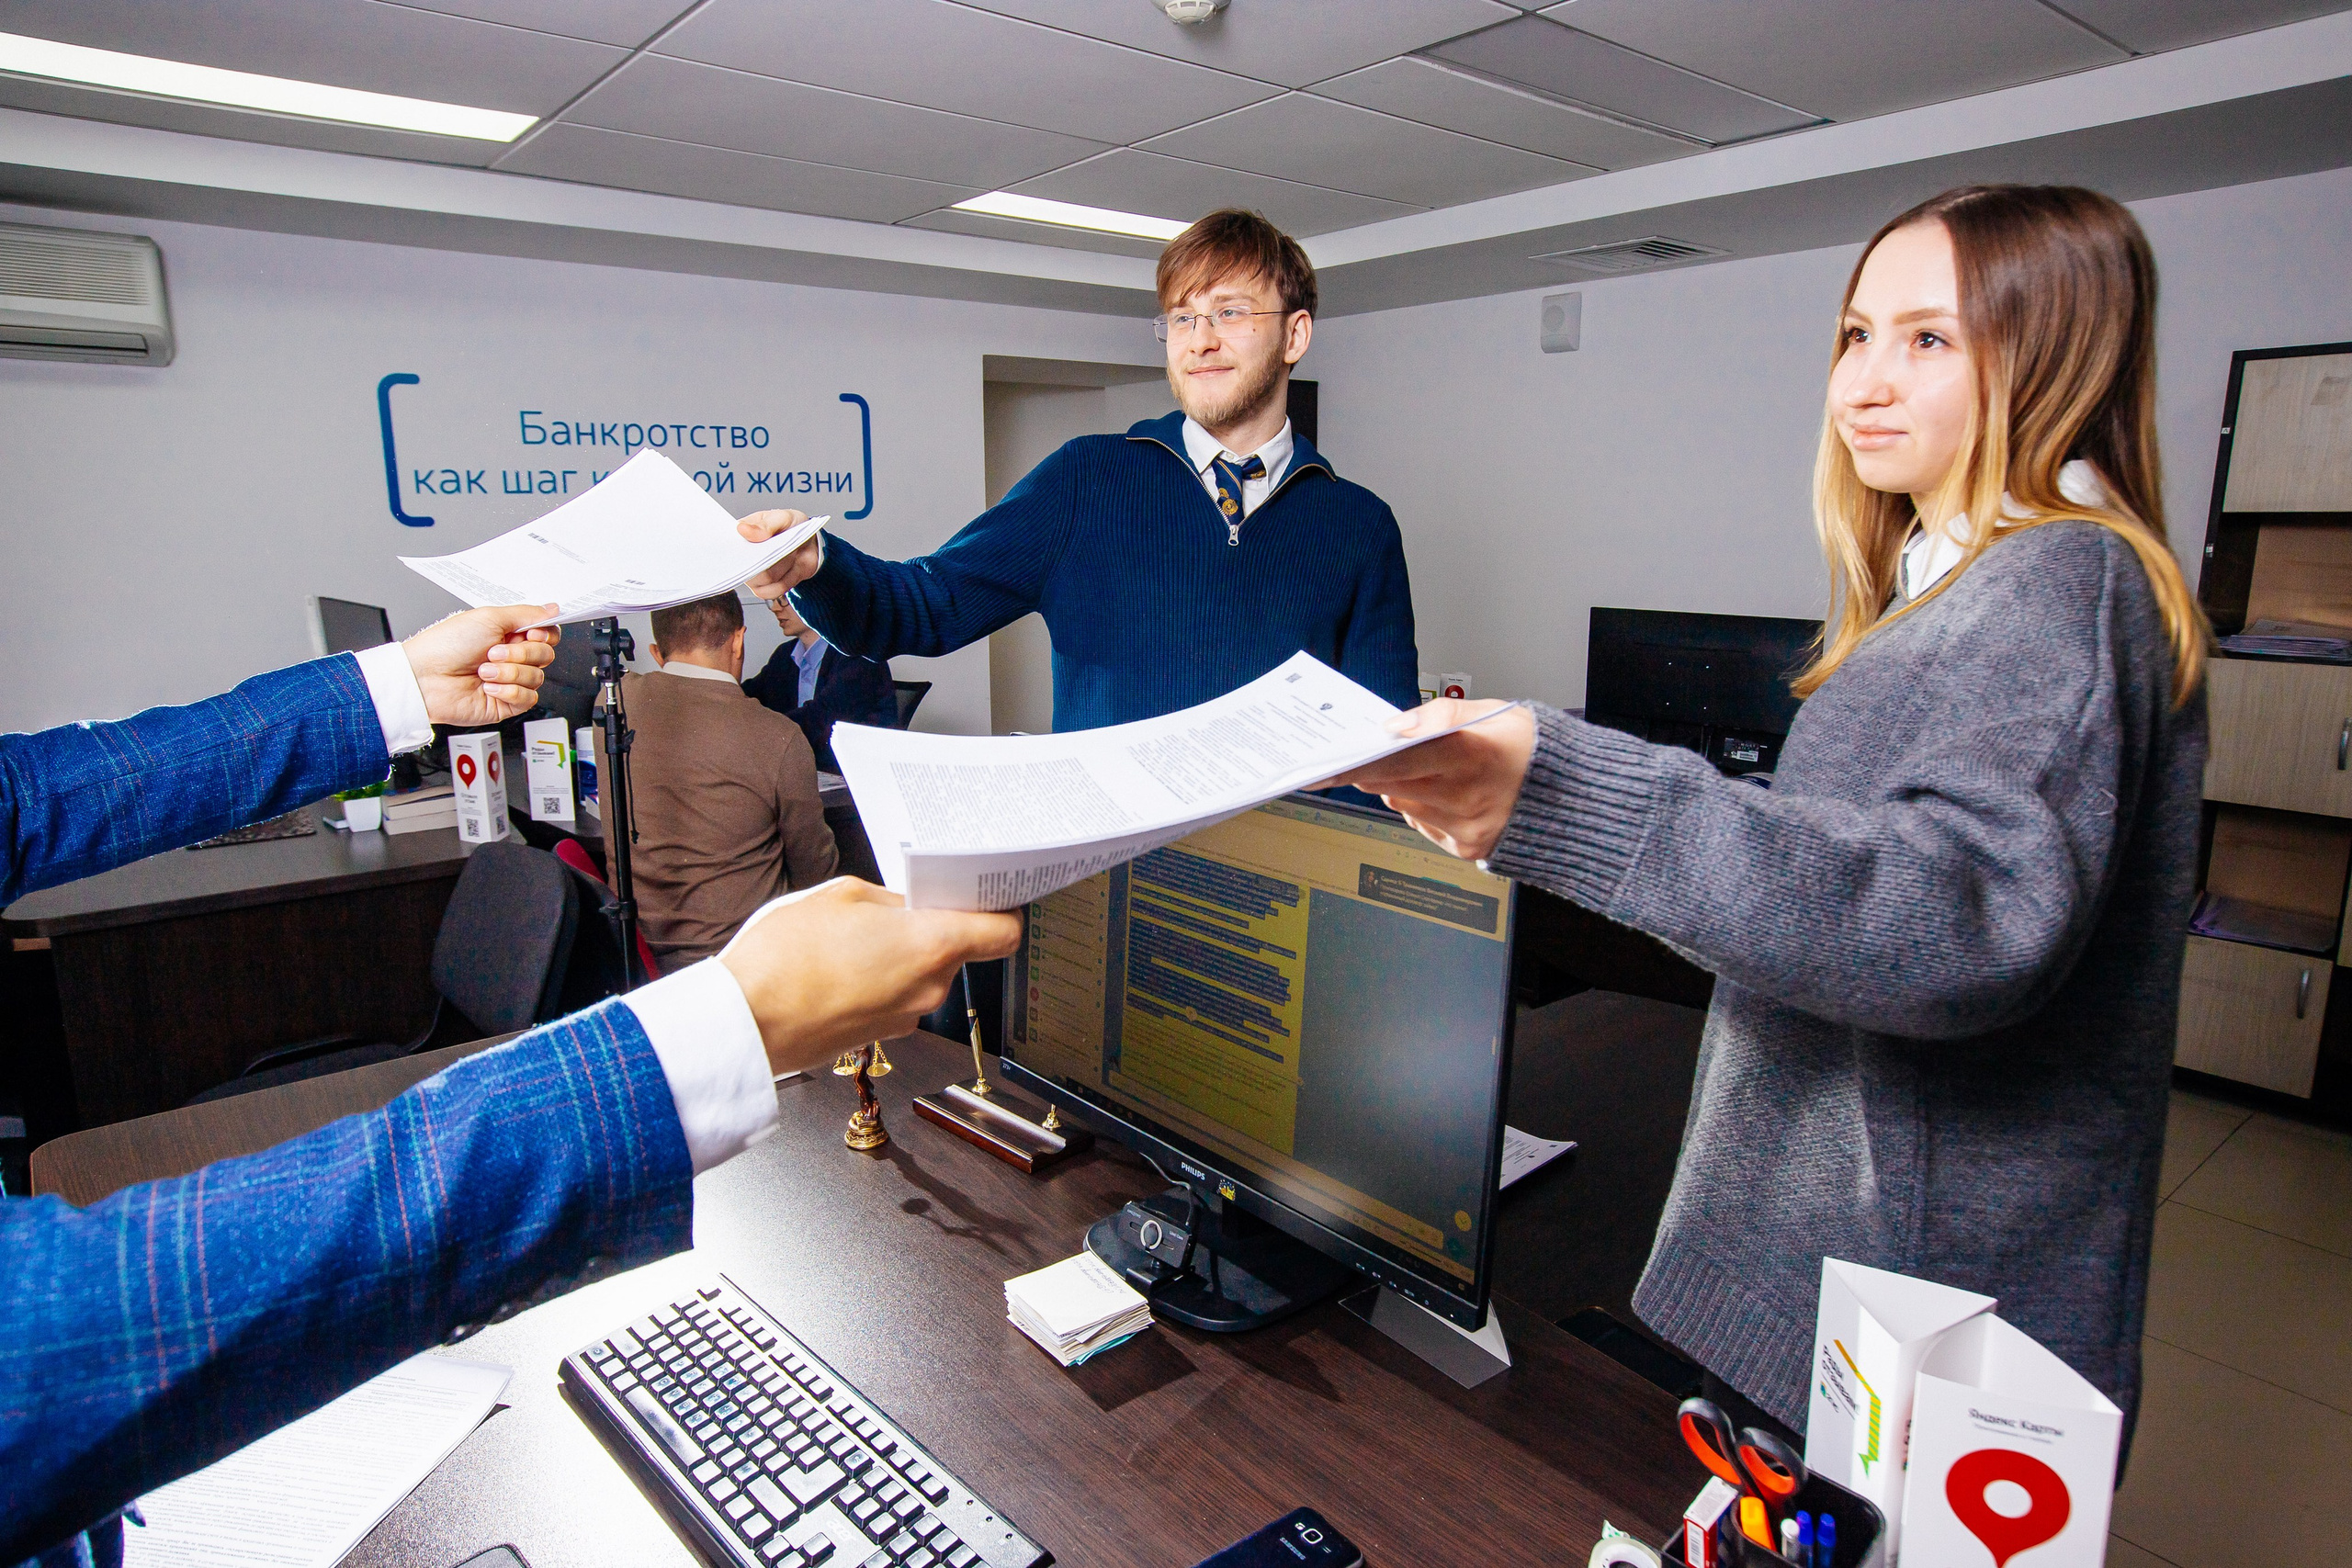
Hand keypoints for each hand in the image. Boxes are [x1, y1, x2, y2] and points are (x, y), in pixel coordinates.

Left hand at [402, 605, 560, 727]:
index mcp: (508, 634)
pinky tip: (488, 686)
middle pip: (545, 655)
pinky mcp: (506, 703)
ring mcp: (510, 681)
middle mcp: (511, 657)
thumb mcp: (488, 617)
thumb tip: (553, 609)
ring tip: (484, 670)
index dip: (544, 635)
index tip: (530, 634)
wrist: (425, 678)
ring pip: (537, 677)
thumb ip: (527, 613)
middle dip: (521, 653)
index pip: (547, 635)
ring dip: (509, 673)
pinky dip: (509, 691)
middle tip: (494, 652)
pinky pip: (528, 698)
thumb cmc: (446, 645)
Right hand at [718, 879, 1023, 1077]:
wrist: (746, 1022)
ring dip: (900, 954)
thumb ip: (891, 899)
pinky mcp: (881, 1034)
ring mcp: (906, 1016)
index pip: (1003, 932)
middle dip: (931, 925)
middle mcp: (929, 987)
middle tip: (893, 907)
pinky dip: (880, 980)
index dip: (999, 910)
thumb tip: (908, 905)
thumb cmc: (786, 958)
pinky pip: (896, 996)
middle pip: (958, 950)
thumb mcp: (841, 896)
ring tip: (852, 938)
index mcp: (932, 944)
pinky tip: (841, 966)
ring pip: (923, 974)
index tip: (985, 897)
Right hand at [737, 509, 822, 601]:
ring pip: (765, 581)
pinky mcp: (767, 587)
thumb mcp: (782, 518)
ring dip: (783, 567)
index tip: (759, 548)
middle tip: (783, 546)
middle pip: (748, 570)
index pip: (728, 549)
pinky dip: (788, 580)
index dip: (740, 553)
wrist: (809, 543)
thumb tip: (743, 529)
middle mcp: (742, 559)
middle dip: (771, 559)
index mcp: (739, 537)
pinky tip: (793, 566)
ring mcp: (753, 576)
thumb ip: (765, 525)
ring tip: (791, 552)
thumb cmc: (791, 526)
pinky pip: (775, 591)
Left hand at [1331, 699, 1537, 861]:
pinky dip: (1424, 808)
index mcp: (1473, 756)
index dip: (1362, 760)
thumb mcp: (1498, 713)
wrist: (1579, 800)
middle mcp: (1467, 797)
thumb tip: (1399, 725)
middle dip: (1374, 771)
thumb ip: (1443, 714)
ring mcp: (1466, 828)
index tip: (1333, 762)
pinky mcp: (1467, 848)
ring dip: (1401, 787)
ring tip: (1422, 769)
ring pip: (1405, 805)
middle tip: (1362, 757)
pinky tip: (1443, 793)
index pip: (1400, 758)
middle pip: (1395, 785)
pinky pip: (1425, 825)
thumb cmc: (1539, 751)